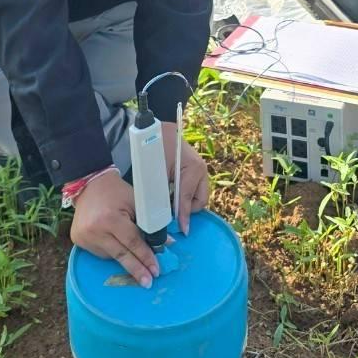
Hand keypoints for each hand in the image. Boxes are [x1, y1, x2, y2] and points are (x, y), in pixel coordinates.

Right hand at [70, 171, 158, 287]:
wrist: (90, 184)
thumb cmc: (117, 192)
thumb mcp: (137, 203)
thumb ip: (151, 224)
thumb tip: (166, 244)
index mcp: (110, 219)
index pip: (132, 243)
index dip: (146, 257)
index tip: (156, 270)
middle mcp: (94, 231)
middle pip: (121, 255)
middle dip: (137, 269)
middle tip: (148, 282)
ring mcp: (84, 237)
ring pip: (110, 256)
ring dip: (125, 258)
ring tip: (135, 259)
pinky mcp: (78, 240)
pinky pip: (100, 253)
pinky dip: (111, 251)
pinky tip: (116, 244)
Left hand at [161, 120, 208, 235]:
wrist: (157, 128)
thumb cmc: (156, 148)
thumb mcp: (157, 173)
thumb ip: (162, 195)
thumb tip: (165, 216)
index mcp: (194, 169)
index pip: (188, 199)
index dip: (183, 216)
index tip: (183, 229)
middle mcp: (201, 170)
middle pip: (199, 201)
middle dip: (187, 209)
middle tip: (171, 212)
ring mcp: (200, 169)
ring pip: (198, 195)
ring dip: (186, 202)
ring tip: (170, 203)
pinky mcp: (195, 169)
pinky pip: (194, 188)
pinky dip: (185, 194)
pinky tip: (172, 193)